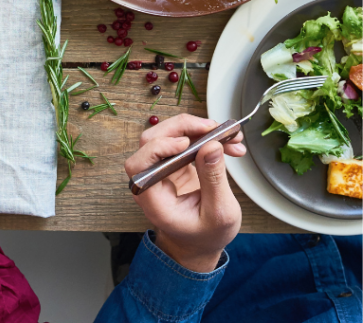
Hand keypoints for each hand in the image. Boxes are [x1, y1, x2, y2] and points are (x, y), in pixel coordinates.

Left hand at [125, 113, 245, 273]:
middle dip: (183, 129)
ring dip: (198, 130)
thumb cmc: (206, 234)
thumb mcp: (219, 213)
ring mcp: (161, 167)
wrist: (201, 241)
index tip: (184, 143)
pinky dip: (204, 137)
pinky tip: (228, 143)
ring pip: (169, 135)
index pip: (140, 164)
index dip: (158, 148)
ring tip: (230, 136)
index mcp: (152, 198)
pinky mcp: (173, 161)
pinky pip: (185, 140)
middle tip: (214, 128)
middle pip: (153, 140)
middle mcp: (150, 178)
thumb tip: (212, 145)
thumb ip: (213, 180)